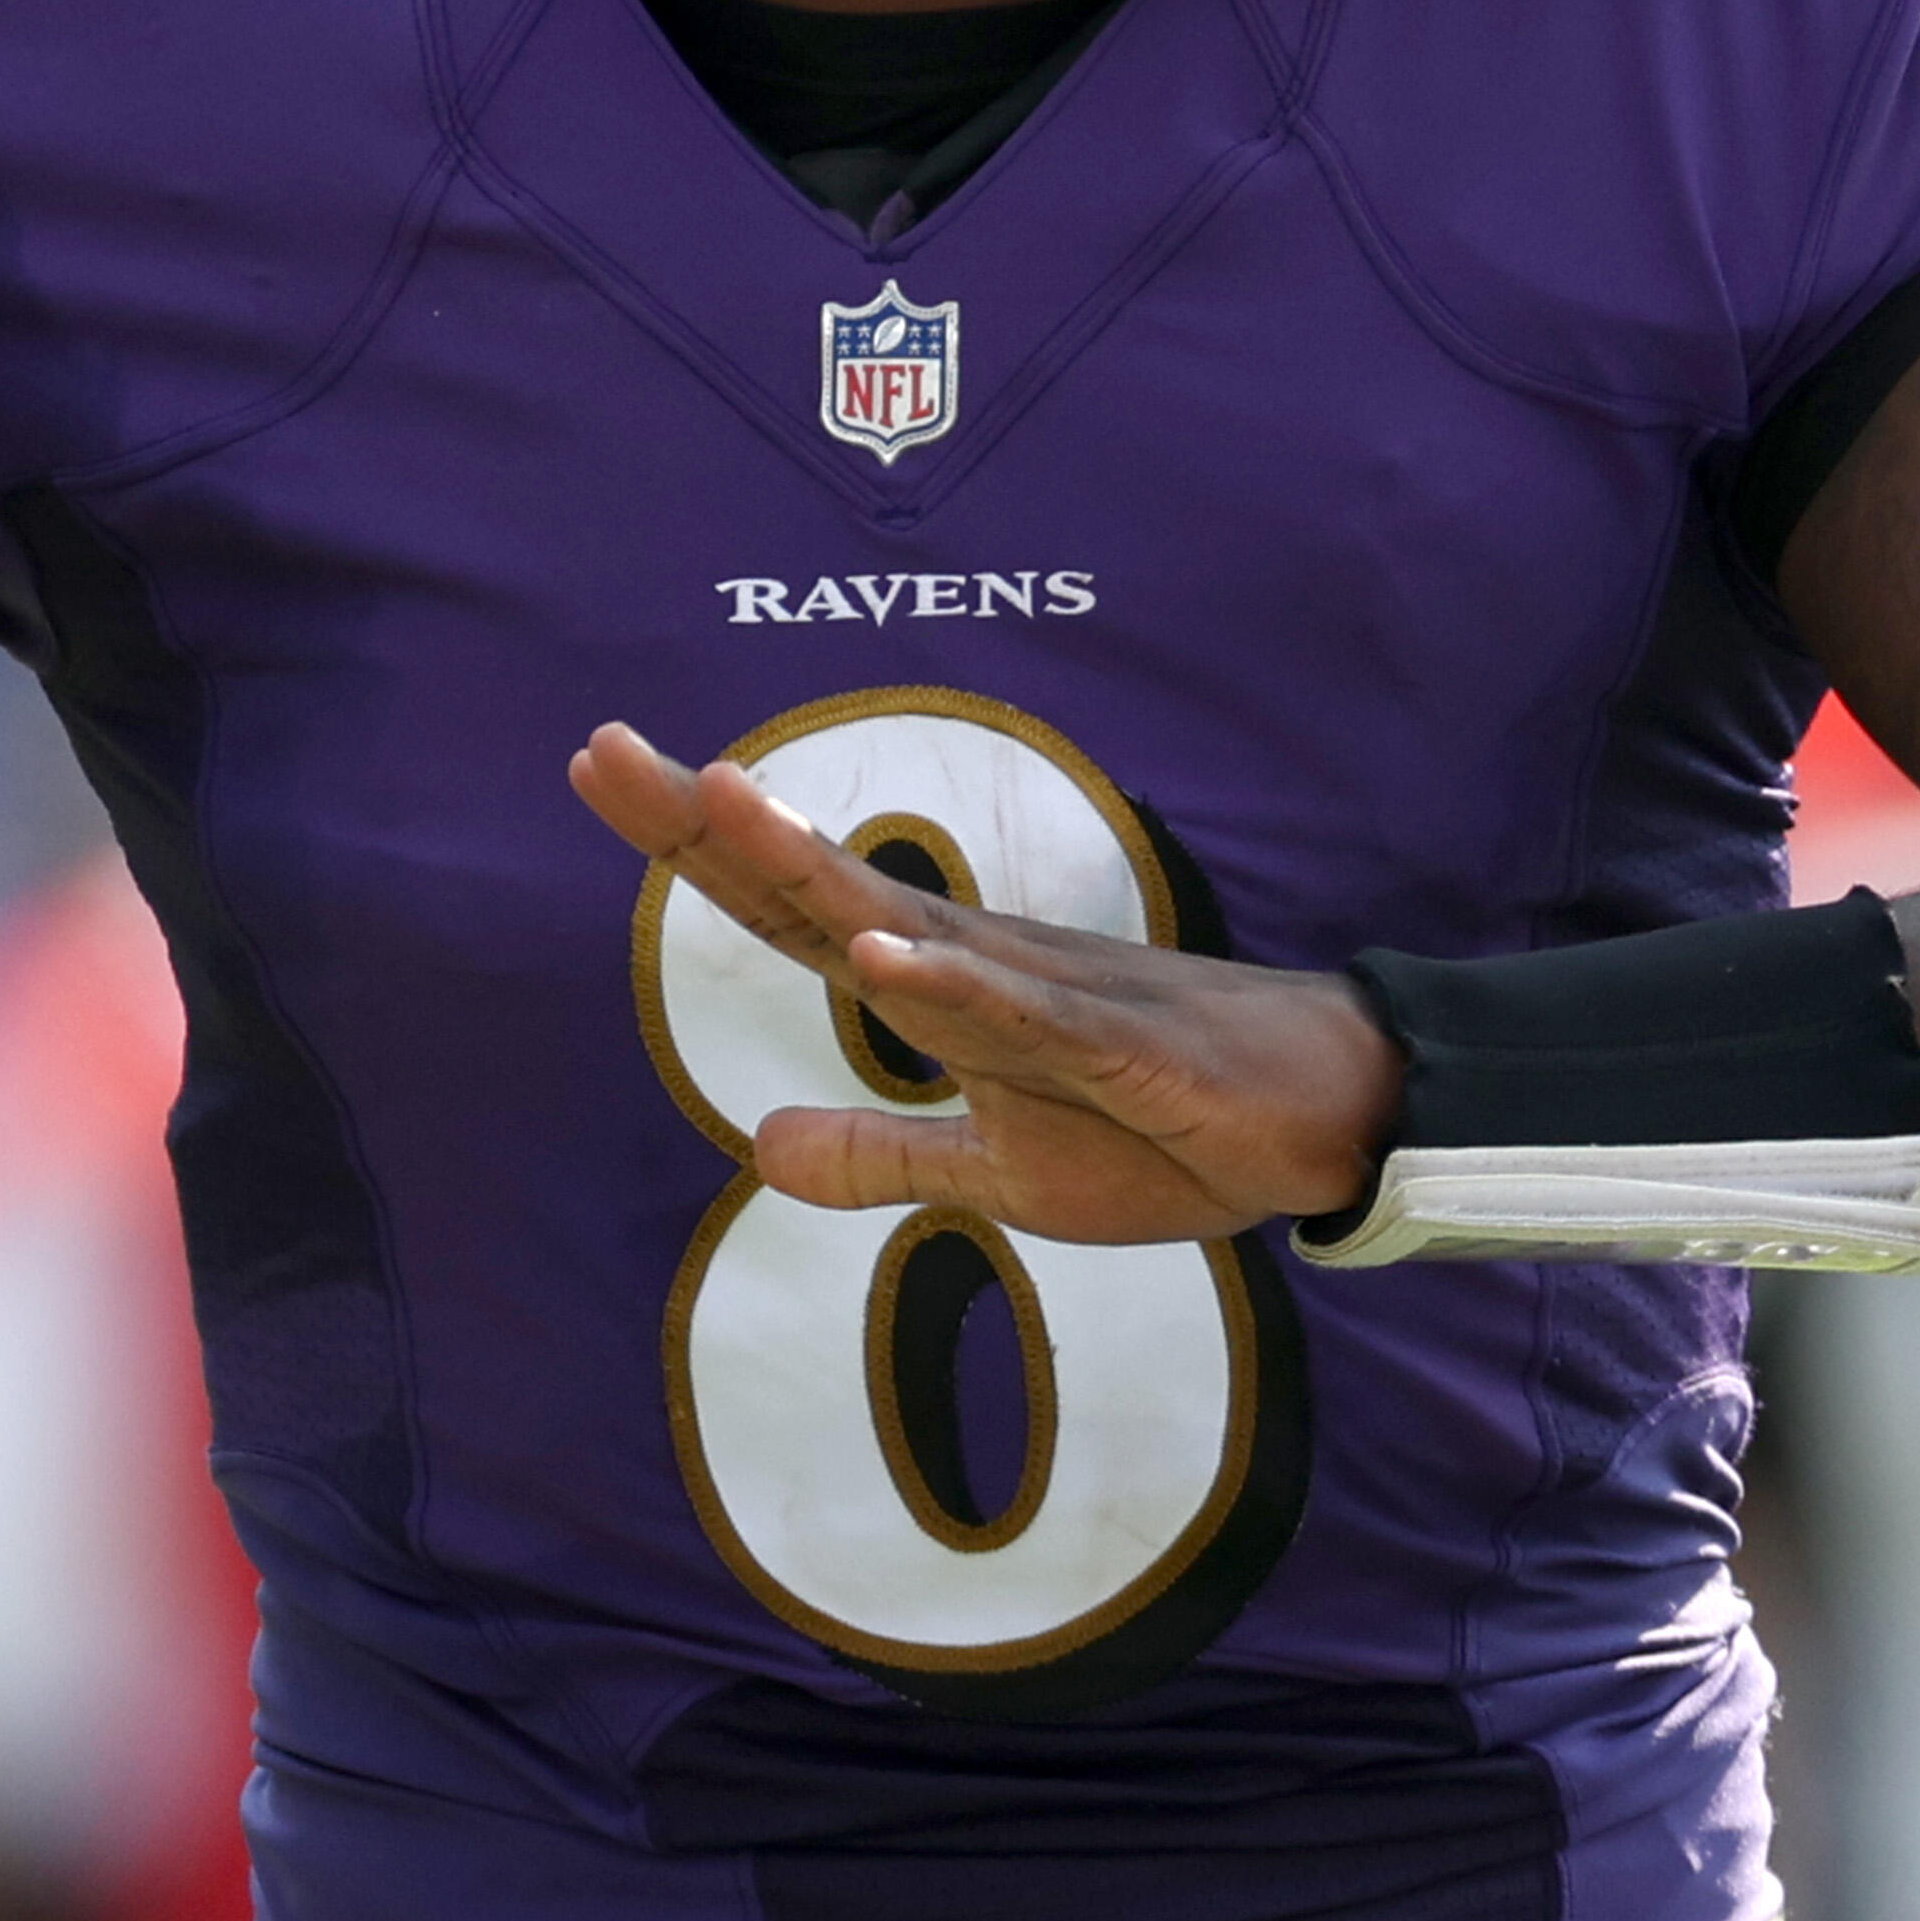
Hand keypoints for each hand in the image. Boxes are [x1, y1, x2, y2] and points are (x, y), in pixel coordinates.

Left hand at [568, 722, 1399, 1245]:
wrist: (1322, 1119)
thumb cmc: (1164, 1128)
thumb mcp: (999, 1173)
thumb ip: (882, 1156)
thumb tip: (758, 1148)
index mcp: (939, 987)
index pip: (791, 908)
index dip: (694, 845)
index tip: (599, 766)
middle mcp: (973, 966)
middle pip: (815, 884)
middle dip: (705, 822)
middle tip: (597, 746)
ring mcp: (1042, 997)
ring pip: (904, 922)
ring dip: (811, 865)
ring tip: (717, 797)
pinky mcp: (1114, 1045)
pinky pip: (1019, 1014)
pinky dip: (950, 984)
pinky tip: (881, 957)